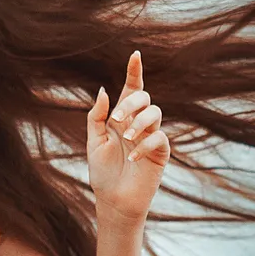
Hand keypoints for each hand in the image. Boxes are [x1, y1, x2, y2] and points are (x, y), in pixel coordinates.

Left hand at [87, 50, 168, 220]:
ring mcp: (151, 136)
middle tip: (116, 120)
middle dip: (131, 103)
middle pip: (144, 98)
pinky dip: (145, 145)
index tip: (135, 55)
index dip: (134, 72)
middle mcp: (138, 123)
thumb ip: (97, 116)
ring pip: (155, 113)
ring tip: (126, 137)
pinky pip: (159, 138)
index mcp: (121, 117)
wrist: (113, 200)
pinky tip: (133, 157)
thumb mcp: (94, 142)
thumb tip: (105, 90)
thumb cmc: (103, 172)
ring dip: (139, 122)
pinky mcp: (160, 152)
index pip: (131, 90)